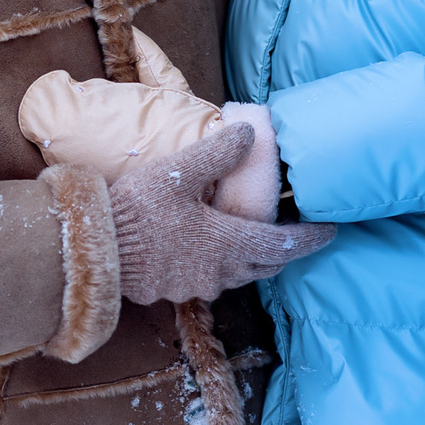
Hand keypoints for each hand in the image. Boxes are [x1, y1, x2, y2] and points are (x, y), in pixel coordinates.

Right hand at [107, 125, 333, 304]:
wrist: (94, 251)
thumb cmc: (138, 210)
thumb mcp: (180, 173)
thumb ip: (217, 154)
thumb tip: (249, 133)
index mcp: (226, 243)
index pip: (282, 245)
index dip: (309, 238)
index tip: (330, 231)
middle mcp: (218, 272)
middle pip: (263, 265)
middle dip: (282, 252)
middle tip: (294, 237)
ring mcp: (194, 285)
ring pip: (236, 275)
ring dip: (250, 260)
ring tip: (251, 240)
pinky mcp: (171, 291)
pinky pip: (208, 280)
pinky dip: (219, 266)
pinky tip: (205, 250)